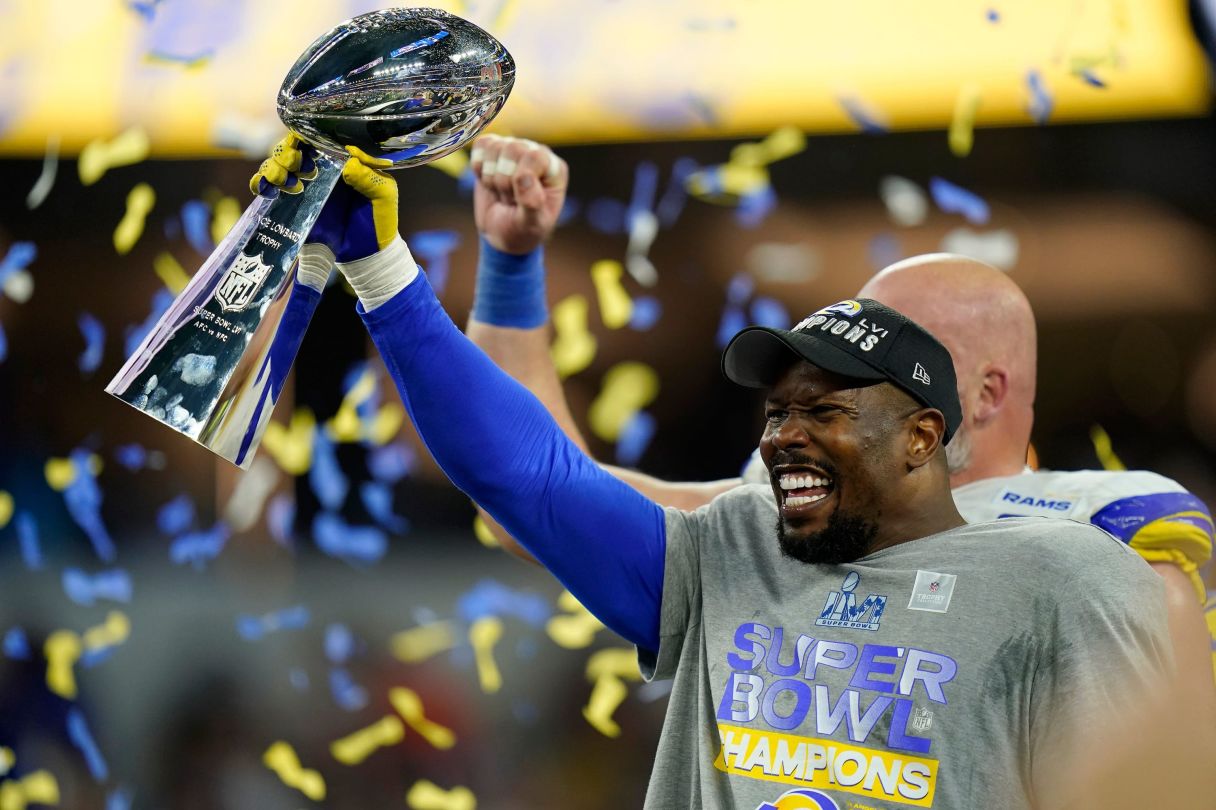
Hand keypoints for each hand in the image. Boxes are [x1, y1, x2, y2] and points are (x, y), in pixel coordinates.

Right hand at [251, 135, 398, 262]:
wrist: (367, 252)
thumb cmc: (378, 218)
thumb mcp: (383, 194)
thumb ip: (370, 176)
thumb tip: (348, 161)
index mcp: (337, 160)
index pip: (312, 137)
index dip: (304, 136)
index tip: (307, 148)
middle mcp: (316, 169)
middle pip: (288, 148)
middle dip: (287, 153)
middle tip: (300, 168)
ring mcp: (300, 187)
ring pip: (273, 164)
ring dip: (274, 168)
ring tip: (291, 184)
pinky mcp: (289, 206)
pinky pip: (264, 188)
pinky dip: (259, 183)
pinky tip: (269, 190)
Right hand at [471, 135, 566, 254]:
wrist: (501, 232)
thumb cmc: (522, 229)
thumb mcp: (532, 224)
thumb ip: (532, 202)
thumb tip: (523, 177)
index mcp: (554, 169)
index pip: (535, 157)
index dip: (520, 178)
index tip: (519, 200)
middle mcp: (537, 154)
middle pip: (512, 149)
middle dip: (504, 181)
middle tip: (510, 199)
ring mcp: (515, 149)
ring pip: (494, 147)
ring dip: (490, 177)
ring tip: (501, 192)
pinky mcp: (494, 150)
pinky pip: (481, 145)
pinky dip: (478, 167)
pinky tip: (488, 181)